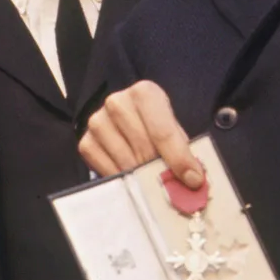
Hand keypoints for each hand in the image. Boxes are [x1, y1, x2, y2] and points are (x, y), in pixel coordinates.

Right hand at [79, 80, 202, 188]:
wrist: (130, 121)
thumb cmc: (156, 126)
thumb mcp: (173, 130)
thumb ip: (182, 150)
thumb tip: (192, 180)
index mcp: (144, 93)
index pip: (162, 131)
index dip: (179, 158)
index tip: (193, 180)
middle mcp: (116, 102)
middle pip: (144, 147)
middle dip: (161, 171)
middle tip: (174, 187)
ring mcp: (98, 122)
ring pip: (126, 161)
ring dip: (143, 177)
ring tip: (155, 183)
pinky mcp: (86, 142)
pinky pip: (106, 169)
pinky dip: (123, 179)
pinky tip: (133, 179)